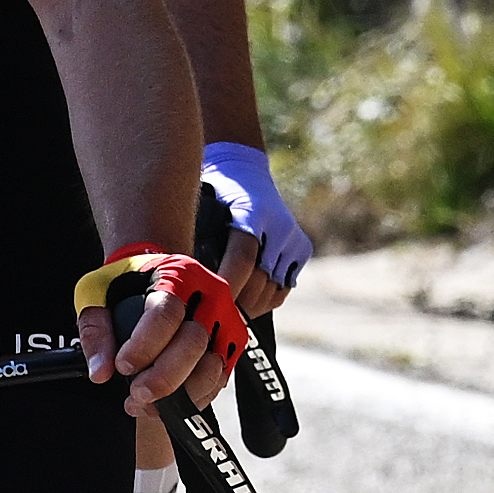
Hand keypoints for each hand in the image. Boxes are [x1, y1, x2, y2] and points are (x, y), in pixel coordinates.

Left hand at [79, 249, 250, 413]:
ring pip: (212, 366)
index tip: (123, 367)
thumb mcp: (97, 295)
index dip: (145, 345)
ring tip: (146, 404)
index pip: (166, 313)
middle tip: (137, 394)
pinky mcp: (230, 345)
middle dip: (165, 377)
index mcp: (177, 274)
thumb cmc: (126, 284)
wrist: (153, 275)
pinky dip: (193, 398)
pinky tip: (165, 404)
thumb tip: (101, 372)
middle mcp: (209, 296)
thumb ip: (95, 332)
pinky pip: (218, 380)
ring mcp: (225, 321)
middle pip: (194, 342)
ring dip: (180, 394)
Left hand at [198, 140, 308, 302]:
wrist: (244, 172)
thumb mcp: (204, 209)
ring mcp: (293, 239)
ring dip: (249, 308)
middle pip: (259, 280)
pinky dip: (264, 301)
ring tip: (225, 316)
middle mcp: (279, 226)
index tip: (209, 306)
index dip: (227, 286)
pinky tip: (245, 306)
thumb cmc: (214, 194)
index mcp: (252, 212)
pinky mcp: (303, 249)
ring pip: (272, 291)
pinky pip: (283, 289)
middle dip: (236, 304)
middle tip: (212, 319)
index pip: (242, 258)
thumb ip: (201, 242)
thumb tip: (190, 284)